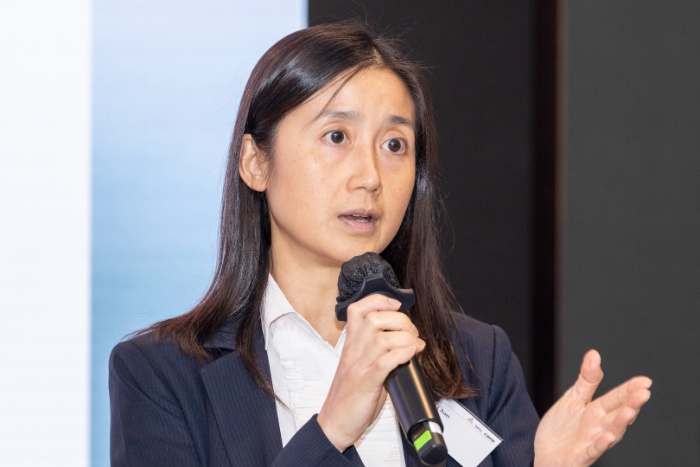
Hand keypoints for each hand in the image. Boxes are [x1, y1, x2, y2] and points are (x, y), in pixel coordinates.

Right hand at [317, 294, 424, 450]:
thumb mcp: (360, 367)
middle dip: (400, 320)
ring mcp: (360, 366)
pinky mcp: (367, 383)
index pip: (358, 310)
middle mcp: (354, 351)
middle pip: (375, 319)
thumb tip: (405, 344)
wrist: (335, 423)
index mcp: (351, 345)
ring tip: (415, 346)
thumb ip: (376, 352)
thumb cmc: (350, 396)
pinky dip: (402, 355)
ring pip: (383, 338)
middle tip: (412, 333)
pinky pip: (385, 362)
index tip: (395, 305)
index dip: (378, 301)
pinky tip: (410, 356)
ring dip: (406, 338)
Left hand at [534, 350, 651, 466]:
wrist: (543, 452)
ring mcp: (590, 442)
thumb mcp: (573, 398)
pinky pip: (591, 451)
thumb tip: (594, 354)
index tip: (645, 381)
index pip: (616, 398)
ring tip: (630, 411)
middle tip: (643, 393)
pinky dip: (599, 445)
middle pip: (617, 414)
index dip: (630, 389)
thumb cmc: (562, 428)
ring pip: (610, 433)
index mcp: (597, 411)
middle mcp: (598, 427)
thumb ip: (587, 379)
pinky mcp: (579, 457)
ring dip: (620, 423)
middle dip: (631, 404)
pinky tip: (607, 437)